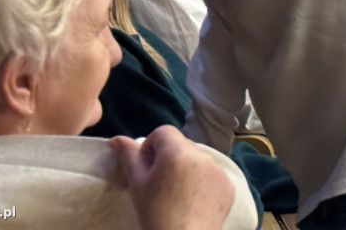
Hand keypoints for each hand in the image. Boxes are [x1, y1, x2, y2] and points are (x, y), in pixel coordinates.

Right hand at [110, 126, 234, 229]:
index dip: (151, 147)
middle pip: (181, 145)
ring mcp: (219, 171)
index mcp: (178, 151)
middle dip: (169, 158)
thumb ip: (128, 156)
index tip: (147, 170)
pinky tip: (193, 203)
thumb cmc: (155, 214)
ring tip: (177, 196)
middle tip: (160, 185)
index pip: (163, 132)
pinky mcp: (229, 186)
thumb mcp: (137, 185)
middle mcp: (202, 155)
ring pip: (197, 160)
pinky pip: (212, 175)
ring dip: (186, 169)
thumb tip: (116, 139)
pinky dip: (202, 183)